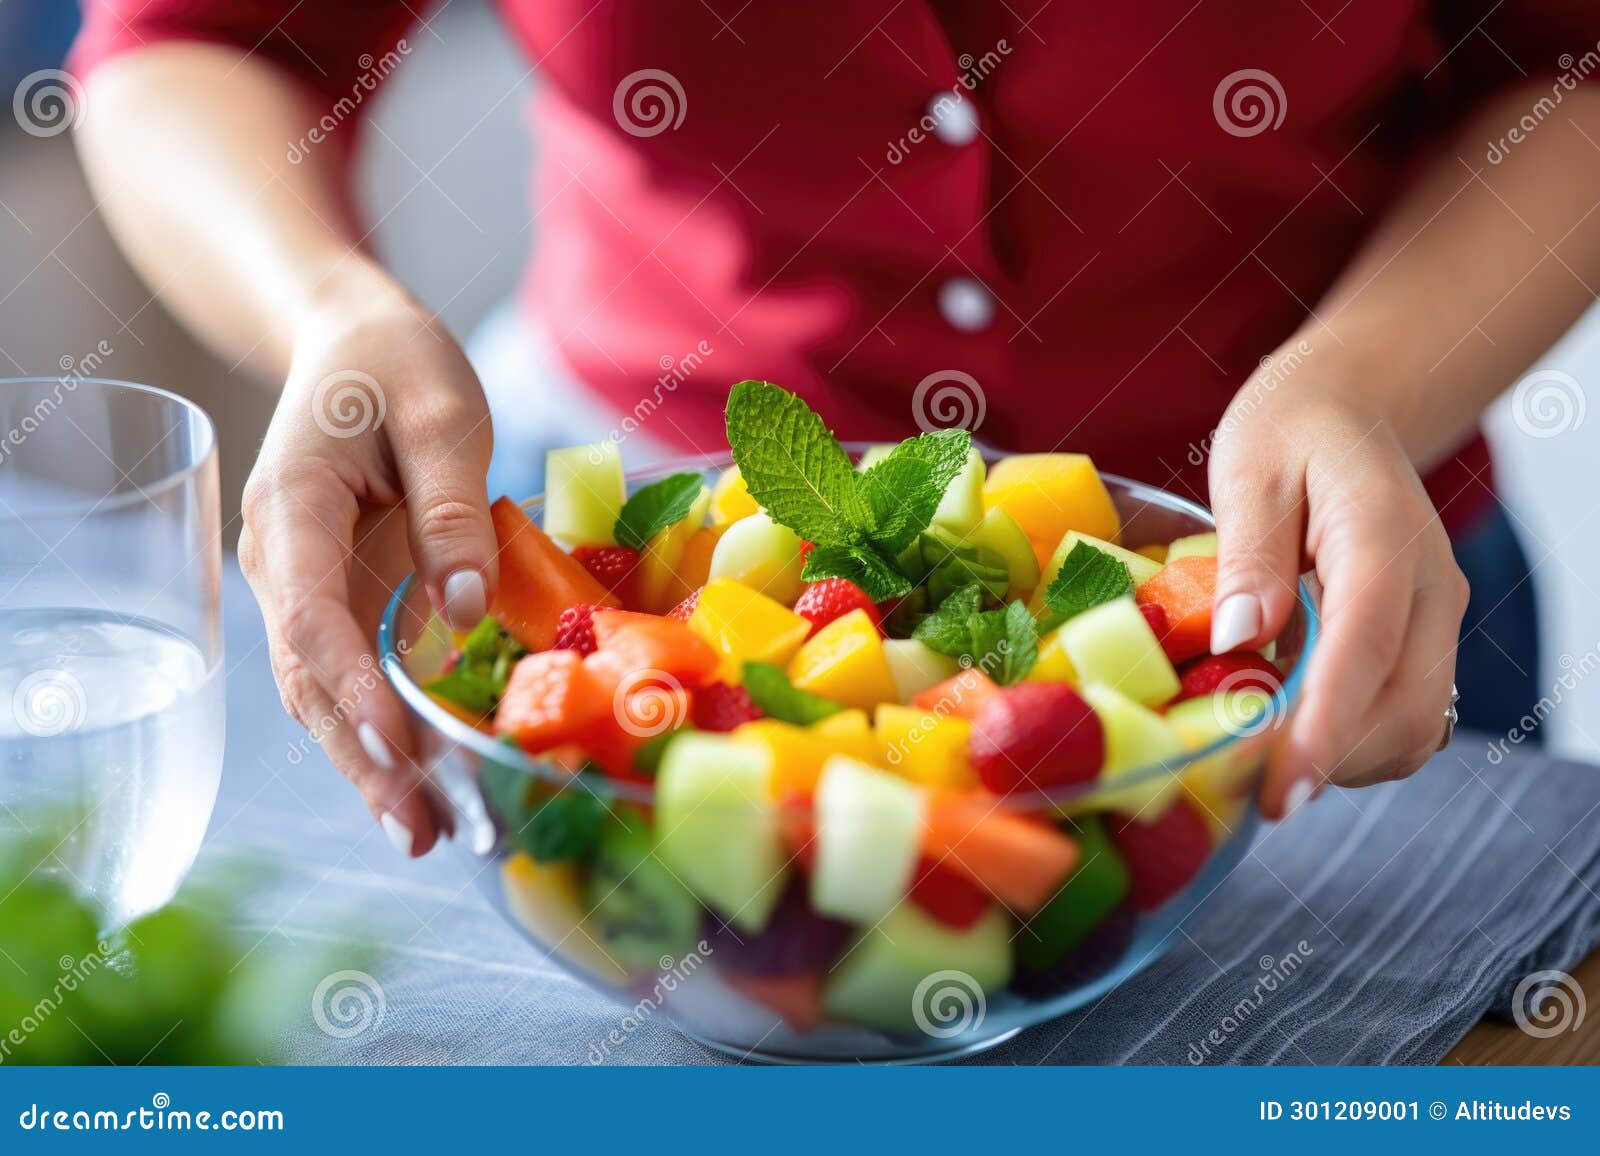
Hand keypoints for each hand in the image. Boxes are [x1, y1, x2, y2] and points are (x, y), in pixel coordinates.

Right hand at [238, 289, 496, 855]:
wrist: (355, 346)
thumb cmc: (397, 367)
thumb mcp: (441, 414)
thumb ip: (452, 509)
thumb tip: (467, 609)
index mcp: (292, 506)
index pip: (311, 613)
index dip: (352, 686)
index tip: (397, 745)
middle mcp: (281, 560)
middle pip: (309, 675)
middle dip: (362, 757)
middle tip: (418, 828)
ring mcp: (302, 585)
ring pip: (323, 691)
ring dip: (370, 763)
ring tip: (426, 831)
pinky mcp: (337, 600)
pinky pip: (352, 675)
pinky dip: (383, 731)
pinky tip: (426, 783)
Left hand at [1207, 359, 1470, 818]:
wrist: (1349, 409)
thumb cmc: (1290, 431)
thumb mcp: (1250, 472)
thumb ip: (1248, 554)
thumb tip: (1241, 640)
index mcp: (1384, 539)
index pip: (1365, 651)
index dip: (1324, 730)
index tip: (1280, 790)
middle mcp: (1430, 588)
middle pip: (1405, 710)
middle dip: (1329, 763)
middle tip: (1244, 791)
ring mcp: (1435, 618)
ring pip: (1414, 727)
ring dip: (1342, 761)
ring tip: (1257, 767)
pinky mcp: (1421, 639)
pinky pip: (1404, 717)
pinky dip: (1352, 744)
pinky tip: (1289, 736)